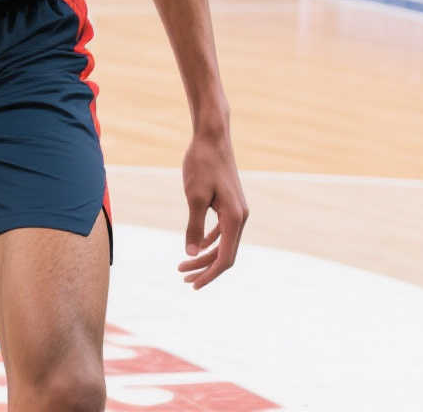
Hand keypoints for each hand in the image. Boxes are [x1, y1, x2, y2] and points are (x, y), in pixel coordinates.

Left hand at [177, 128, 247, 289]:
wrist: (212, 137)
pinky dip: (209, 240)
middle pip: (225, 253)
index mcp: (234, 218)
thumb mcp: (193, 196)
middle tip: (182, 277)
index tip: (193, 285)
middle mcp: (240, 217)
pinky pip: (222, 230)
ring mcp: (236, 210)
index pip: (226, 258)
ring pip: (223, 242)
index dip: (209, 274)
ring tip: (183, 266)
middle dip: (204, 268)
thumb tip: (190, 253)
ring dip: (205, 255)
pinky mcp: (230, 203)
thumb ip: (193, 226)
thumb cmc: (201, 164)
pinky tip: (196, 245)